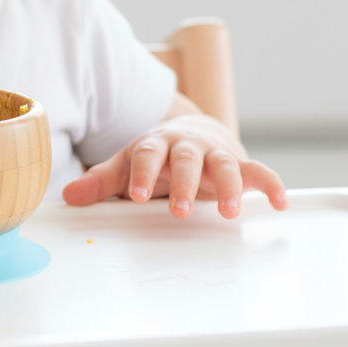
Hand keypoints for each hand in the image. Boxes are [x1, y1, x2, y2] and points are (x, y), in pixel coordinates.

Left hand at [62, 111, 286, 219]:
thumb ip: (100, 183)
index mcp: (155, 144)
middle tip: (179, 212)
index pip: (147, 155)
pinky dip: (271, 185)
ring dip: (228, 188)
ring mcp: (214, 154)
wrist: (189, 133)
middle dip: (184, 184)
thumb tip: (68, 197)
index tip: (137, 196)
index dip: (143, 174)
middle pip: (186, 160)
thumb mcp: (125, 166)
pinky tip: (279, 203)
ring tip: (230, 213)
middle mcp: (186, 146)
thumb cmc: (154, 158)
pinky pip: (259, 172)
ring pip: (224, 165)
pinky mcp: (239, 165)